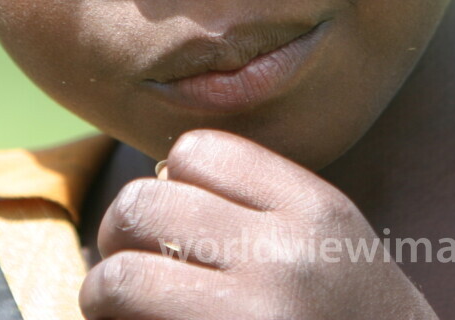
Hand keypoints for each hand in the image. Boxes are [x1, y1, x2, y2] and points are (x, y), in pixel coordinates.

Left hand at [80, 129, 438, 319]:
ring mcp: (249, 316)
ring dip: (103, 292)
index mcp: (311, 209)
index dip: (171, 181)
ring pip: (119, 276)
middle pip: (144, 206)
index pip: (196, 152)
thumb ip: (259, 199)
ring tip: (121, 307)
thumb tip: (157, 182)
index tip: (179, 218)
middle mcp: (281, 258)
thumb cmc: (350, 313)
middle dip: (120, 233)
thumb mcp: (328, 235)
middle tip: (130, 261)